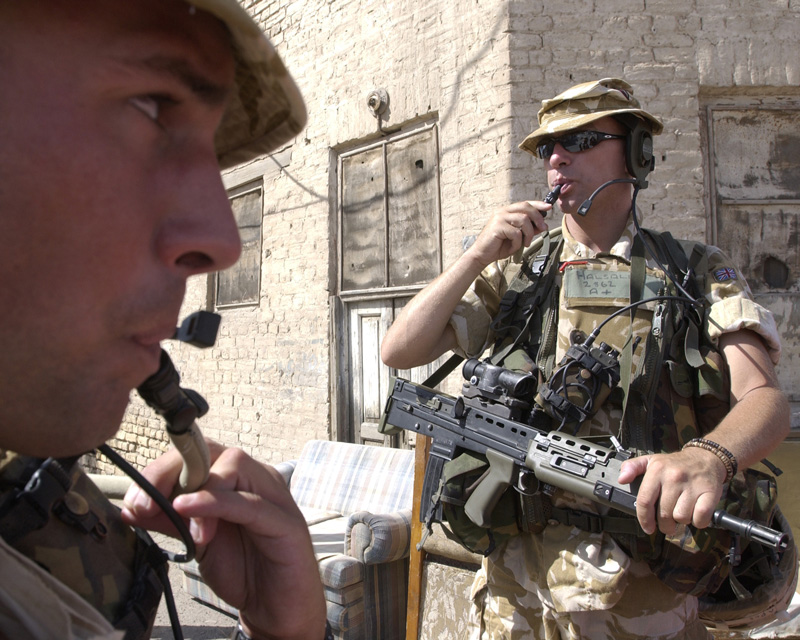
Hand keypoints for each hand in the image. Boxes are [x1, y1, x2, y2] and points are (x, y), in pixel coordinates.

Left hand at [121, 441, 325, 639]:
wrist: (275, 608)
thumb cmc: (244, 570)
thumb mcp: (197, 541)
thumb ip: (171, 521)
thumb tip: (131, 506)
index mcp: (239, 479)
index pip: (200, 453)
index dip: (163, 467)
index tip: (134, 497)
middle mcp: (259, 479)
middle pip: (214, 452)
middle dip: (171, 470)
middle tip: (144, 501)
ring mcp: (275, 497)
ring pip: (233, 466)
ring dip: (196, 489)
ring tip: (177, 516)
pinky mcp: (285, 522)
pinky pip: (247, 503)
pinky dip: (214, 502)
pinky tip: (187, 509)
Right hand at [466, 200, 551, 266]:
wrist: (482, 255)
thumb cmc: (498, 246)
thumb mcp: (517, 238)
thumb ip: (528, 230)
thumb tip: (542, 225)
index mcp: (507, 212)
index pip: (525, 204)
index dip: (538, 204)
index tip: (549, 206)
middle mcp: (503, 212)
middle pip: (526, 207)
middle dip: (538, 218)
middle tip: (543, 228)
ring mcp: (499, 218)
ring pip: (523, 220)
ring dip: (528, 234)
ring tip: (525, 243)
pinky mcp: (497, 227)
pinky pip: (516, 233)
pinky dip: (518, 243)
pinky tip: (513, 247)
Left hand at [618, 446, 726, 535]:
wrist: (706, 457)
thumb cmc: (675, 464)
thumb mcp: (651, 460)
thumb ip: (632, 467)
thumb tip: (621, 479)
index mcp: (657, 470)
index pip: (644, 501)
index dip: (644, 519)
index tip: (648, 527)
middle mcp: (674, 477)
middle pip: (664, 514)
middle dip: (665, 525)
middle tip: (668, 522)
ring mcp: (692, 485)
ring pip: (681, 518)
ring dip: (682, 521)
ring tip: (682, 512)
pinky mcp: (710, 493)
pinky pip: (700, 518)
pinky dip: (698, 521)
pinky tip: (695, 513)